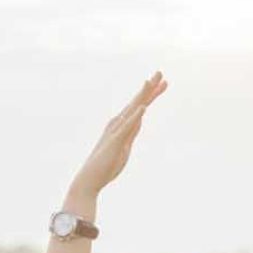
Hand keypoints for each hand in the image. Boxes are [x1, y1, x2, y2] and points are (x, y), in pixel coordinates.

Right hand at [65, 71, 166, 214]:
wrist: (89, 179)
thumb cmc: (106, 165)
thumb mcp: (125, 145)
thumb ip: (132, 131)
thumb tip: (139, 119)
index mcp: (121, 124)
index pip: (140, 106)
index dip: (152, 94)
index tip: (164, 83)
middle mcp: (117, 123)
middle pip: (137, 102)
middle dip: (149, 88)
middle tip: (161, 72)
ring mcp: (116, 131)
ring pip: (132, 110)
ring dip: (142, 96)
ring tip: (151, 82)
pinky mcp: (115, 141)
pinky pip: (127, 127)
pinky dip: (135, 116)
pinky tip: (143, 108)